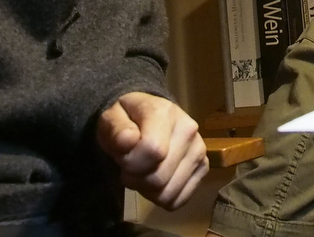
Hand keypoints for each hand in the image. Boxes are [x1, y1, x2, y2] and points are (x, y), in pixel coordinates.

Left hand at [96, 92, 208, 209]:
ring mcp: (199, 150)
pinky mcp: (203, 168)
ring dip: (147, 190)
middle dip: (136, 178)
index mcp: (165, 113)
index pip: (152, 151)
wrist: (146, 118)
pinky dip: (162, 196)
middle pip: (158, 178)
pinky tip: (157, 178)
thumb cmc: (127, 121)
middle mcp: (189, 129)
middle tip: (131, 165)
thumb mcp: (110, 119)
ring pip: (167, 194)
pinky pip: (178, 200)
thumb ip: (115, 128)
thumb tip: (128, 141)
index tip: (122, 153)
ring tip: (144, 170)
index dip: (129, 161)